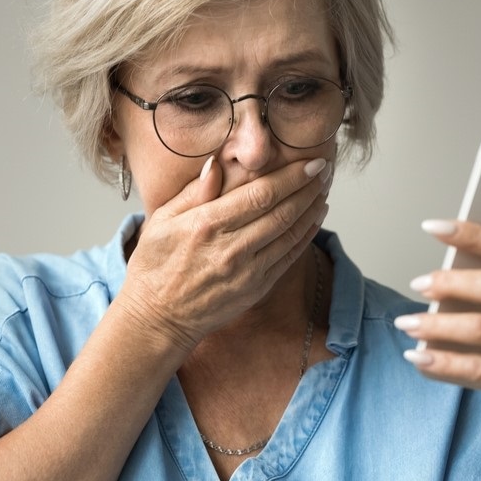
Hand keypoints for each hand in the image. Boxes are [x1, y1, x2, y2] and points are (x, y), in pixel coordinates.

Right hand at [118, 157, 331, 351]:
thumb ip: (192, 192)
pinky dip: (306, 235)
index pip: (261, 194)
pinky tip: (314, 219)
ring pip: (291, 234)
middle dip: (309, 188)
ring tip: (323, 189)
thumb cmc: (155, 267)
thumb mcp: (161, 221)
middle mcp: (231, 248)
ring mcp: (247, 272)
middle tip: (325, 170)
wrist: (157, 318)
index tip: (311, 162)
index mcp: (207, 225)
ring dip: (312, 209)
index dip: (292, 176)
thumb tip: (217, 163)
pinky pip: (289, 257)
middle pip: (283, 212)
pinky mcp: (256, 289)